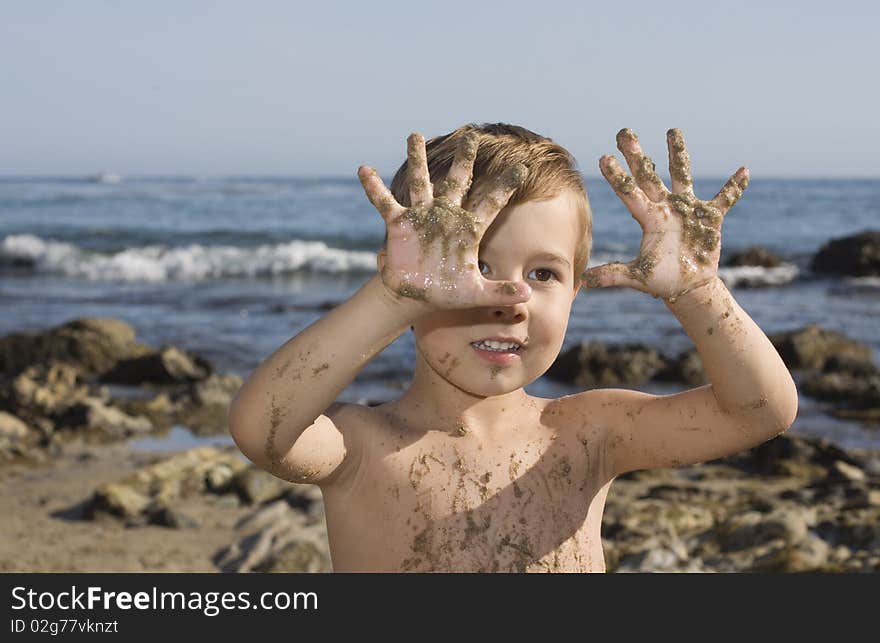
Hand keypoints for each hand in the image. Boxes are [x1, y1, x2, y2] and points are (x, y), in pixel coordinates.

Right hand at [357, 131, 531, 309]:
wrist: (417, 297)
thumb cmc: (448, 293)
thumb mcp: (476, 294)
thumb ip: (501, 291)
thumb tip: (527, 295)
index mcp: (468, 229)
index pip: (491, 202)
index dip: (505, 186)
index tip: (522, 167)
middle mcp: (446, 216)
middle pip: (457, 181)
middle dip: (463, 159)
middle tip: (470, 134)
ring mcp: (422, 217)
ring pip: (421, 182)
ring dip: (417, 159)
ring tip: (414, 135)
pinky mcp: (400, 224)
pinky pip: (385, 202)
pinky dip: (374, 187)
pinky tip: (364, 169)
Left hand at [582, 128, 748, 302]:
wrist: (688, 287)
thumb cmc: (661, 281)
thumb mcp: (638, 277)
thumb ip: (613, 275)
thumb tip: (585, 280)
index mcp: (648, 219)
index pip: (629, 193)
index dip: (617, 177)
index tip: (603, 157)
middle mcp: (665, 208)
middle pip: (649, 175)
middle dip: (637, 155)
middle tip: (624, 132)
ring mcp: (688, 209)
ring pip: (682, 175)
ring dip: (678, 154)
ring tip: (672, 130)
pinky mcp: (710, 217)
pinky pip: (725, 199)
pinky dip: (734, 187)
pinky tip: (744, 170)